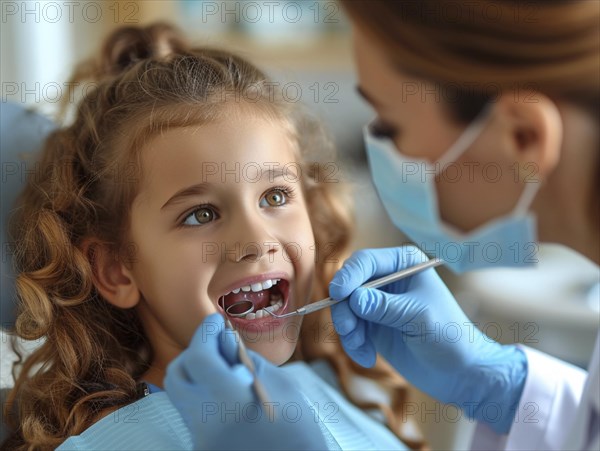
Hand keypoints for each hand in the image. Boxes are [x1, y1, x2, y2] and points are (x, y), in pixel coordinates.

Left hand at [164, 313, 329, 449]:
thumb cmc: (299, 430)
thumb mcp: (281, 384)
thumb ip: (245, 360)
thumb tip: (223, 341)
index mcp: (228, 400)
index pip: (198, 355)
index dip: (205, 332)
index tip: (215, 321)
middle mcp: (205, 420)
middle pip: (177, 373)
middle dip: (195, 351)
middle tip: (218, 344)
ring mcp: (200, 437)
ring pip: (180, 393)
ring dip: (196, 373)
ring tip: (225, 369)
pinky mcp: (201, 447)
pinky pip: (193, 412)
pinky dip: (205, 394)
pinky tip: (229, 393)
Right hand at [329, 246, 526, 433]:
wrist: (459, 372)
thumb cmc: (449, 335)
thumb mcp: (419, 317)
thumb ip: (384, 306)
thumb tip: (353, 298)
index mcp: (404, 263)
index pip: (366, 261)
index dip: (349, 276)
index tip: (338, 295)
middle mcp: (387, 279)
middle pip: (348, 284)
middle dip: (344, 308)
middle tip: (349, 330)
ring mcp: (377, 303)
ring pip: (344, 309)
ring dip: (348, 331)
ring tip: (362, 349)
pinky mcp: (372, 326)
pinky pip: (349, 330)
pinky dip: (353, 344)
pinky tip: (368, 357)